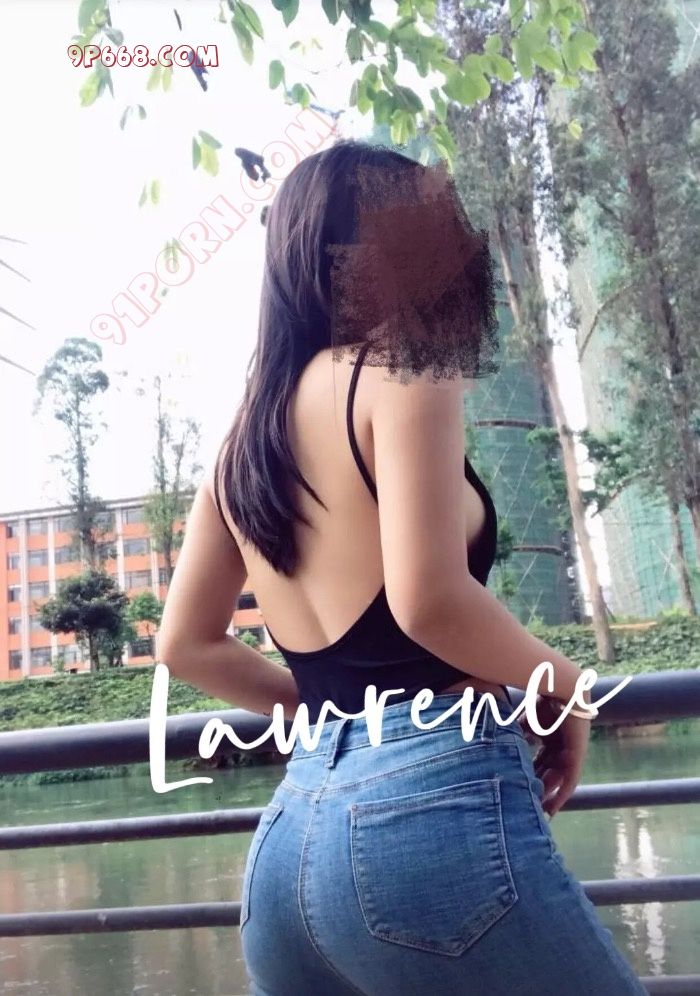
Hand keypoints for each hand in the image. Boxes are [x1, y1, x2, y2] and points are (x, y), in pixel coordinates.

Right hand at [518, 694, 590, 817]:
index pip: (538, 762)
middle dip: (538, 790)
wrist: (561, 689)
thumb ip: (517, 734)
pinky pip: (571, 779)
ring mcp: (572, 752)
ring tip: (539, 814)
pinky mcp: (579, 755)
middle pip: (548, 773)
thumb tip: (499, 744)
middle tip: (528, 809)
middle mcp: (561, 747)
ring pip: (560, 780)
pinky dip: (561, 794)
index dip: (529, 776)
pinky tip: (552, 807)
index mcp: (549, 738)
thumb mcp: (525, 723)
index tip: (517, 790)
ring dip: (550, 797)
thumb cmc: (542, 702)